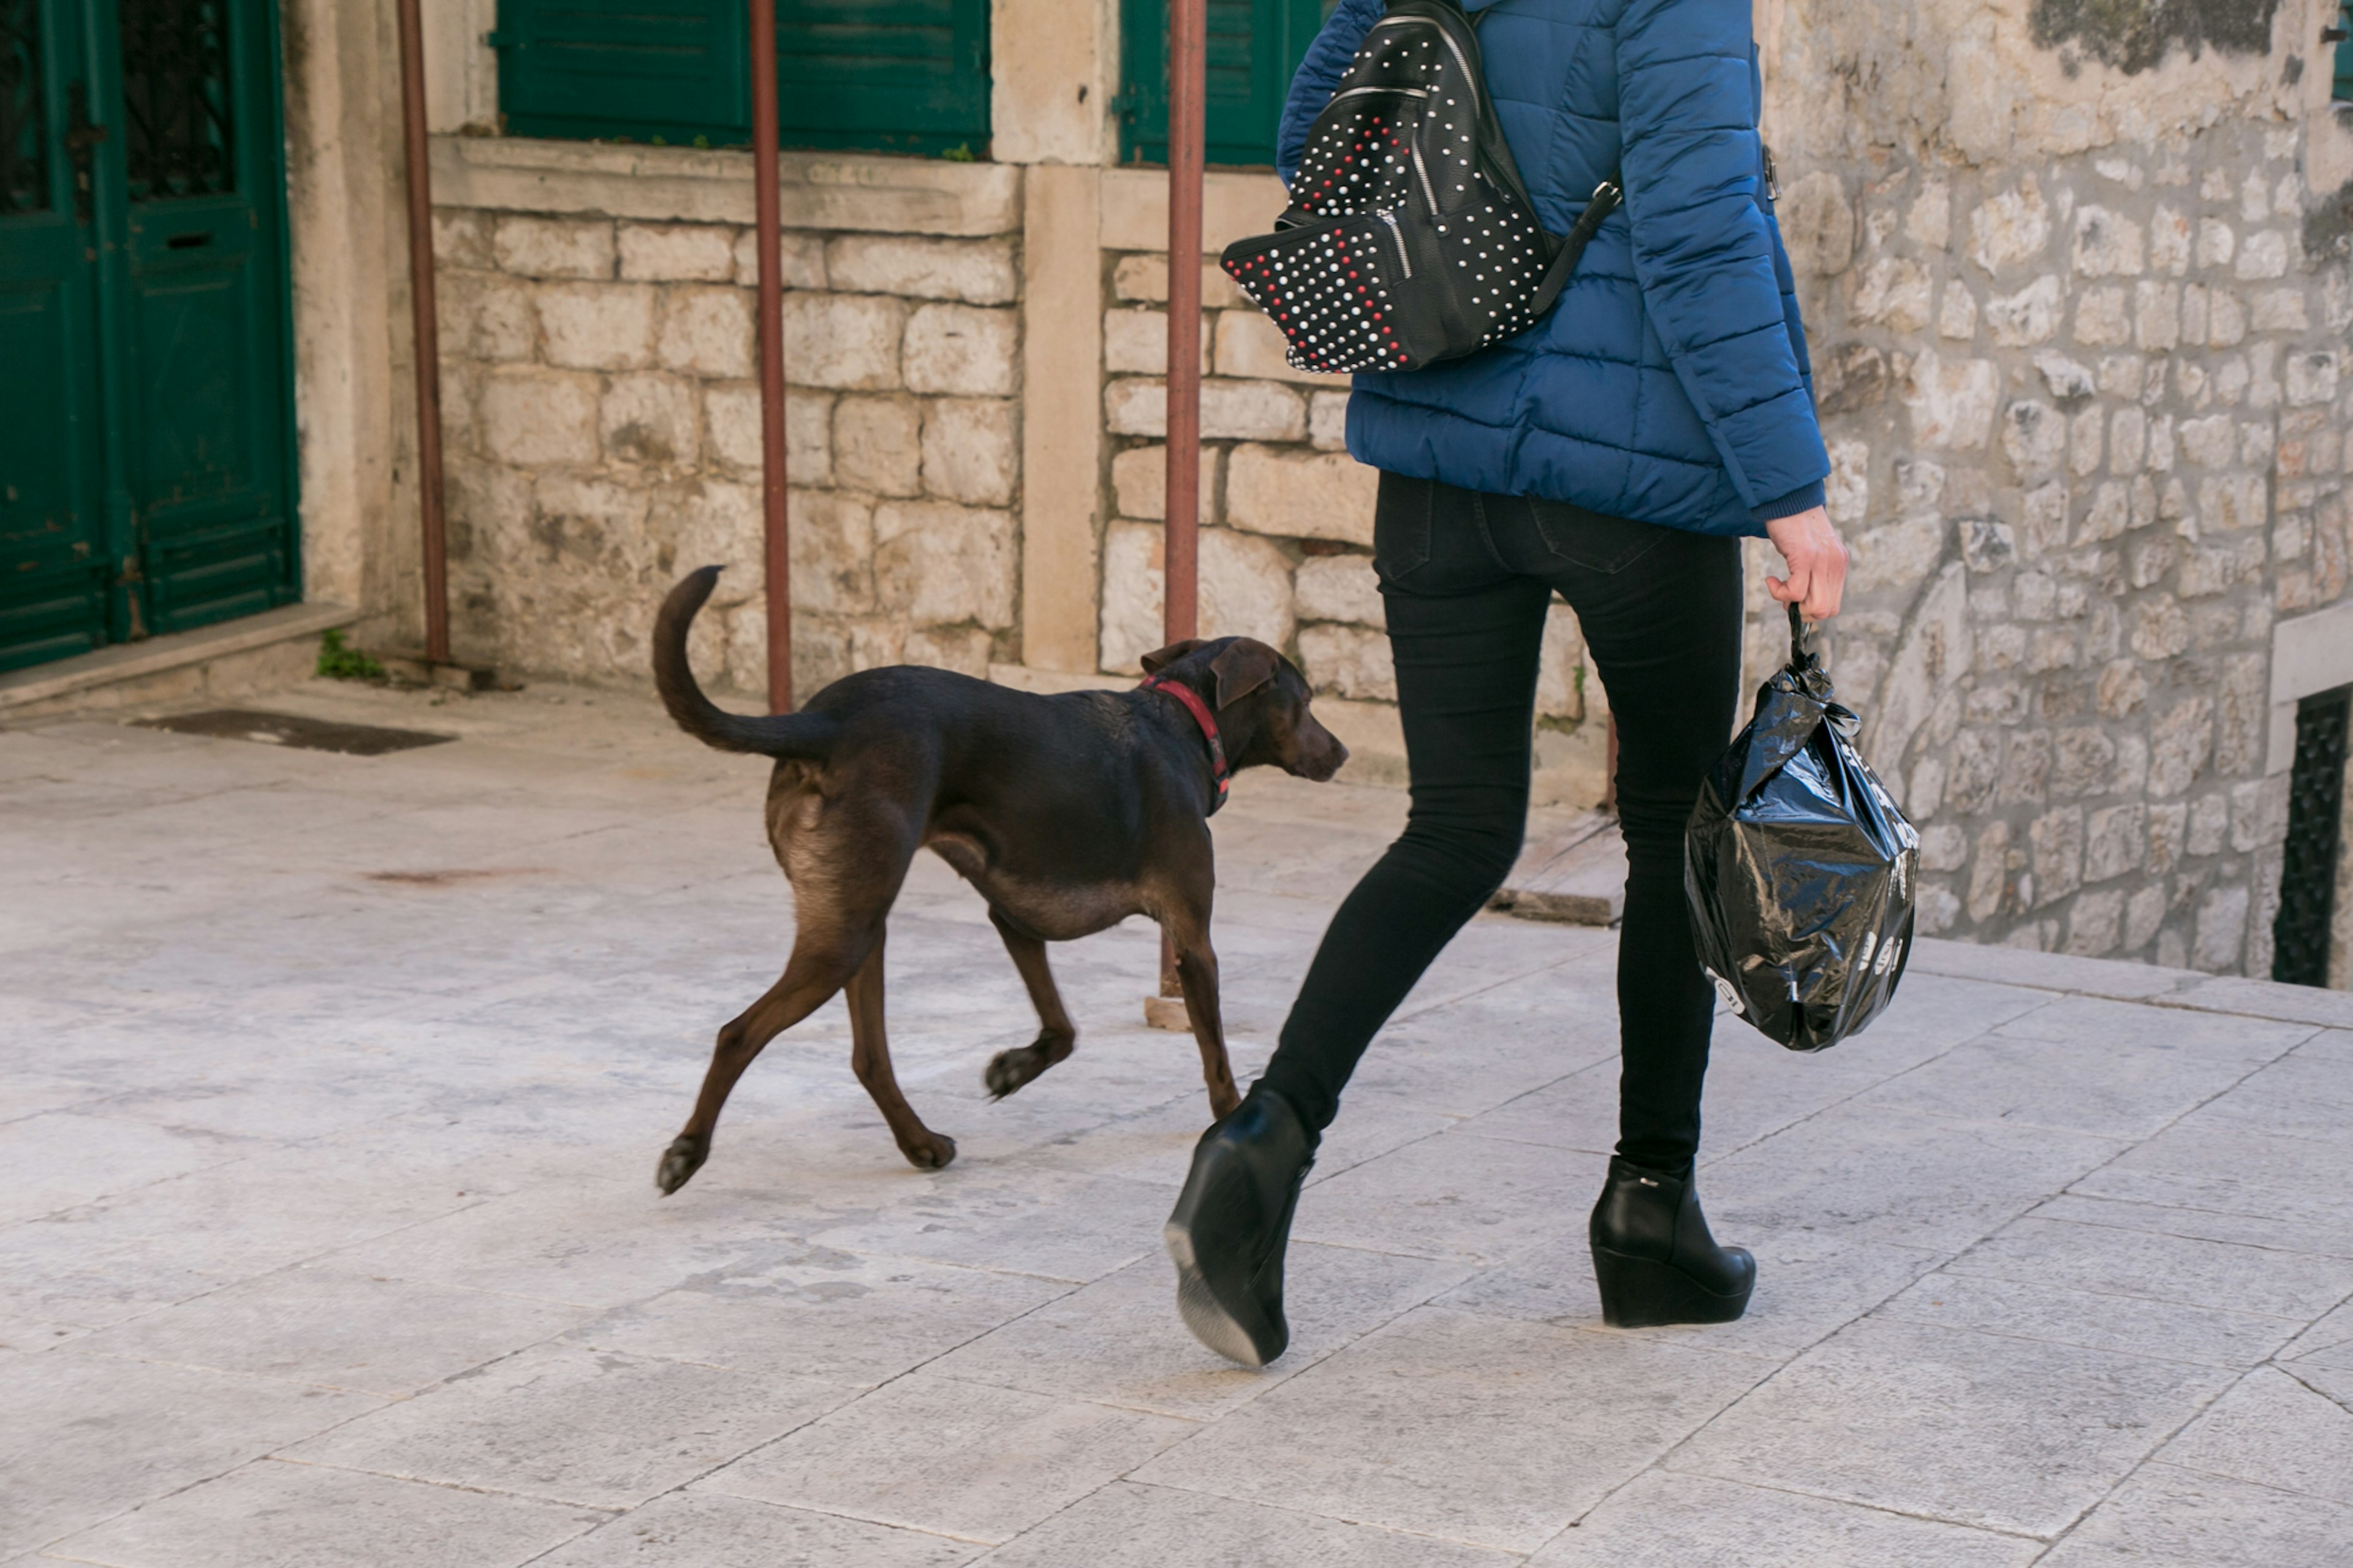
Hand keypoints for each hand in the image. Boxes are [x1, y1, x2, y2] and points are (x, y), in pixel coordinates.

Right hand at [1764, 506, 1847, 621]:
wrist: (1787, 498)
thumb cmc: (1794, 524)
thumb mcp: (1812, 550)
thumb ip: (1814, 571)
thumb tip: (1800, 597)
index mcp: (1839, 564)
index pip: (1833, 605)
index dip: (1810, 609)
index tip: (1794, 598)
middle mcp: (1835, 564)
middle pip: (1825, 610)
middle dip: (1801, 612)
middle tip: (1785, 596)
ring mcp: (1822, 561)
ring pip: (1814, 606)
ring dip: (1791, 604)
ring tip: (1779, 586)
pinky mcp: (1805, 557)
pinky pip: (1795, 592)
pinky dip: (1779, 592)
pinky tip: (1771, 579)